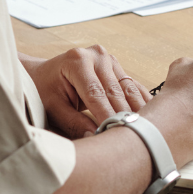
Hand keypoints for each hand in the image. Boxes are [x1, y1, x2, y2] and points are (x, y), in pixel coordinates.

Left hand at [23, 46, 149, 137]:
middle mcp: (97, 55)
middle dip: (123, 116)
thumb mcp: (54, 108)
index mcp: (78, 61)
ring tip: (145, 131)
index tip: (114, 135)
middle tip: (134, 138)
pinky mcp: (116, 66)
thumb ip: (74, 123)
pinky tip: (149, 117)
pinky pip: (131, 86)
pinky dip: (139, 102)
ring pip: (127, 89)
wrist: (43, 74)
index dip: (107, 116)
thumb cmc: (45, 91)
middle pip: (115, 91)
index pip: (96, 94)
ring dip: (136, 110)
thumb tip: (95, 137)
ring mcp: (109, 59)